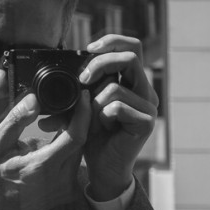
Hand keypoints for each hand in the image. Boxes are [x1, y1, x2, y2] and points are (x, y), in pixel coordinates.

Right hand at [0, 92, 90, 209]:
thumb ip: (15, 120)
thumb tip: (34, 99)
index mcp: (46, 165)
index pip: (77, 135)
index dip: (83, 113)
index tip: (83, 96)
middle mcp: (63, 177)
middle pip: (82, 140)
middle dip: (77, 120)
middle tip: (67, 105)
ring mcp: (69, 186)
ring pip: (80, 151)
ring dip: (73, 134)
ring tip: (57, 122)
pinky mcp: (71, 191)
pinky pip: (76, 163)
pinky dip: (70, 149)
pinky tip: (57, 142)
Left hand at [76, 34, 158, 200]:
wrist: (103, 168)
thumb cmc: (94, 137)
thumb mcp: (84, 106)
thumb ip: (80, 87)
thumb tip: (60, 73)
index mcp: (134, 82)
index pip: (131, 47)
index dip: (111, 42)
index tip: (87, 49)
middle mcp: (146, 91)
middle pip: (130, 57)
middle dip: (100, 64)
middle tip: (83, 79)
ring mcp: (149, 107)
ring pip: (115, 87)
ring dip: (95, 103)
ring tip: (95, 120)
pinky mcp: (146, 122)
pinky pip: (116, 107)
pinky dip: (103, 117)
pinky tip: (106, 129)